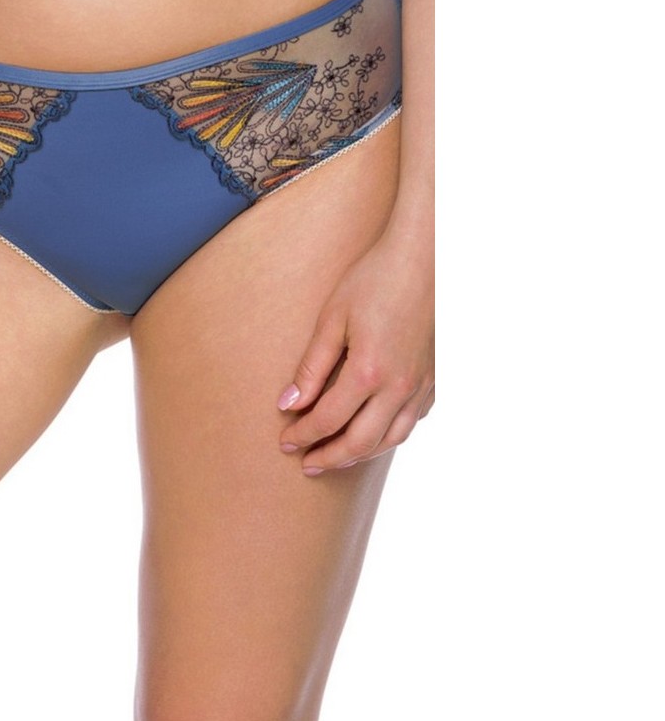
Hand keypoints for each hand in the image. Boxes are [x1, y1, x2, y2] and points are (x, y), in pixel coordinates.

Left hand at [277, 228, 433, 473]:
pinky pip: (413, 420)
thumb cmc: (374, 279)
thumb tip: (289, 404)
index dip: (303, 435)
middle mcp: (399, 387)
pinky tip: (375, 430)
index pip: (328, 420)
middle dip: (330, 457)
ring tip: (337, 457)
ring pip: (392, 438)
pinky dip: (391, 433)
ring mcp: (422, 385)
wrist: (425, 257)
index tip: (285, 442)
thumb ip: (311, 366)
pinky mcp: (435, 378)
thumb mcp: (333, 318)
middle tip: (307, 463)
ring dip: (361, 453)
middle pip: (360, 442)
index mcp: (369, 372)